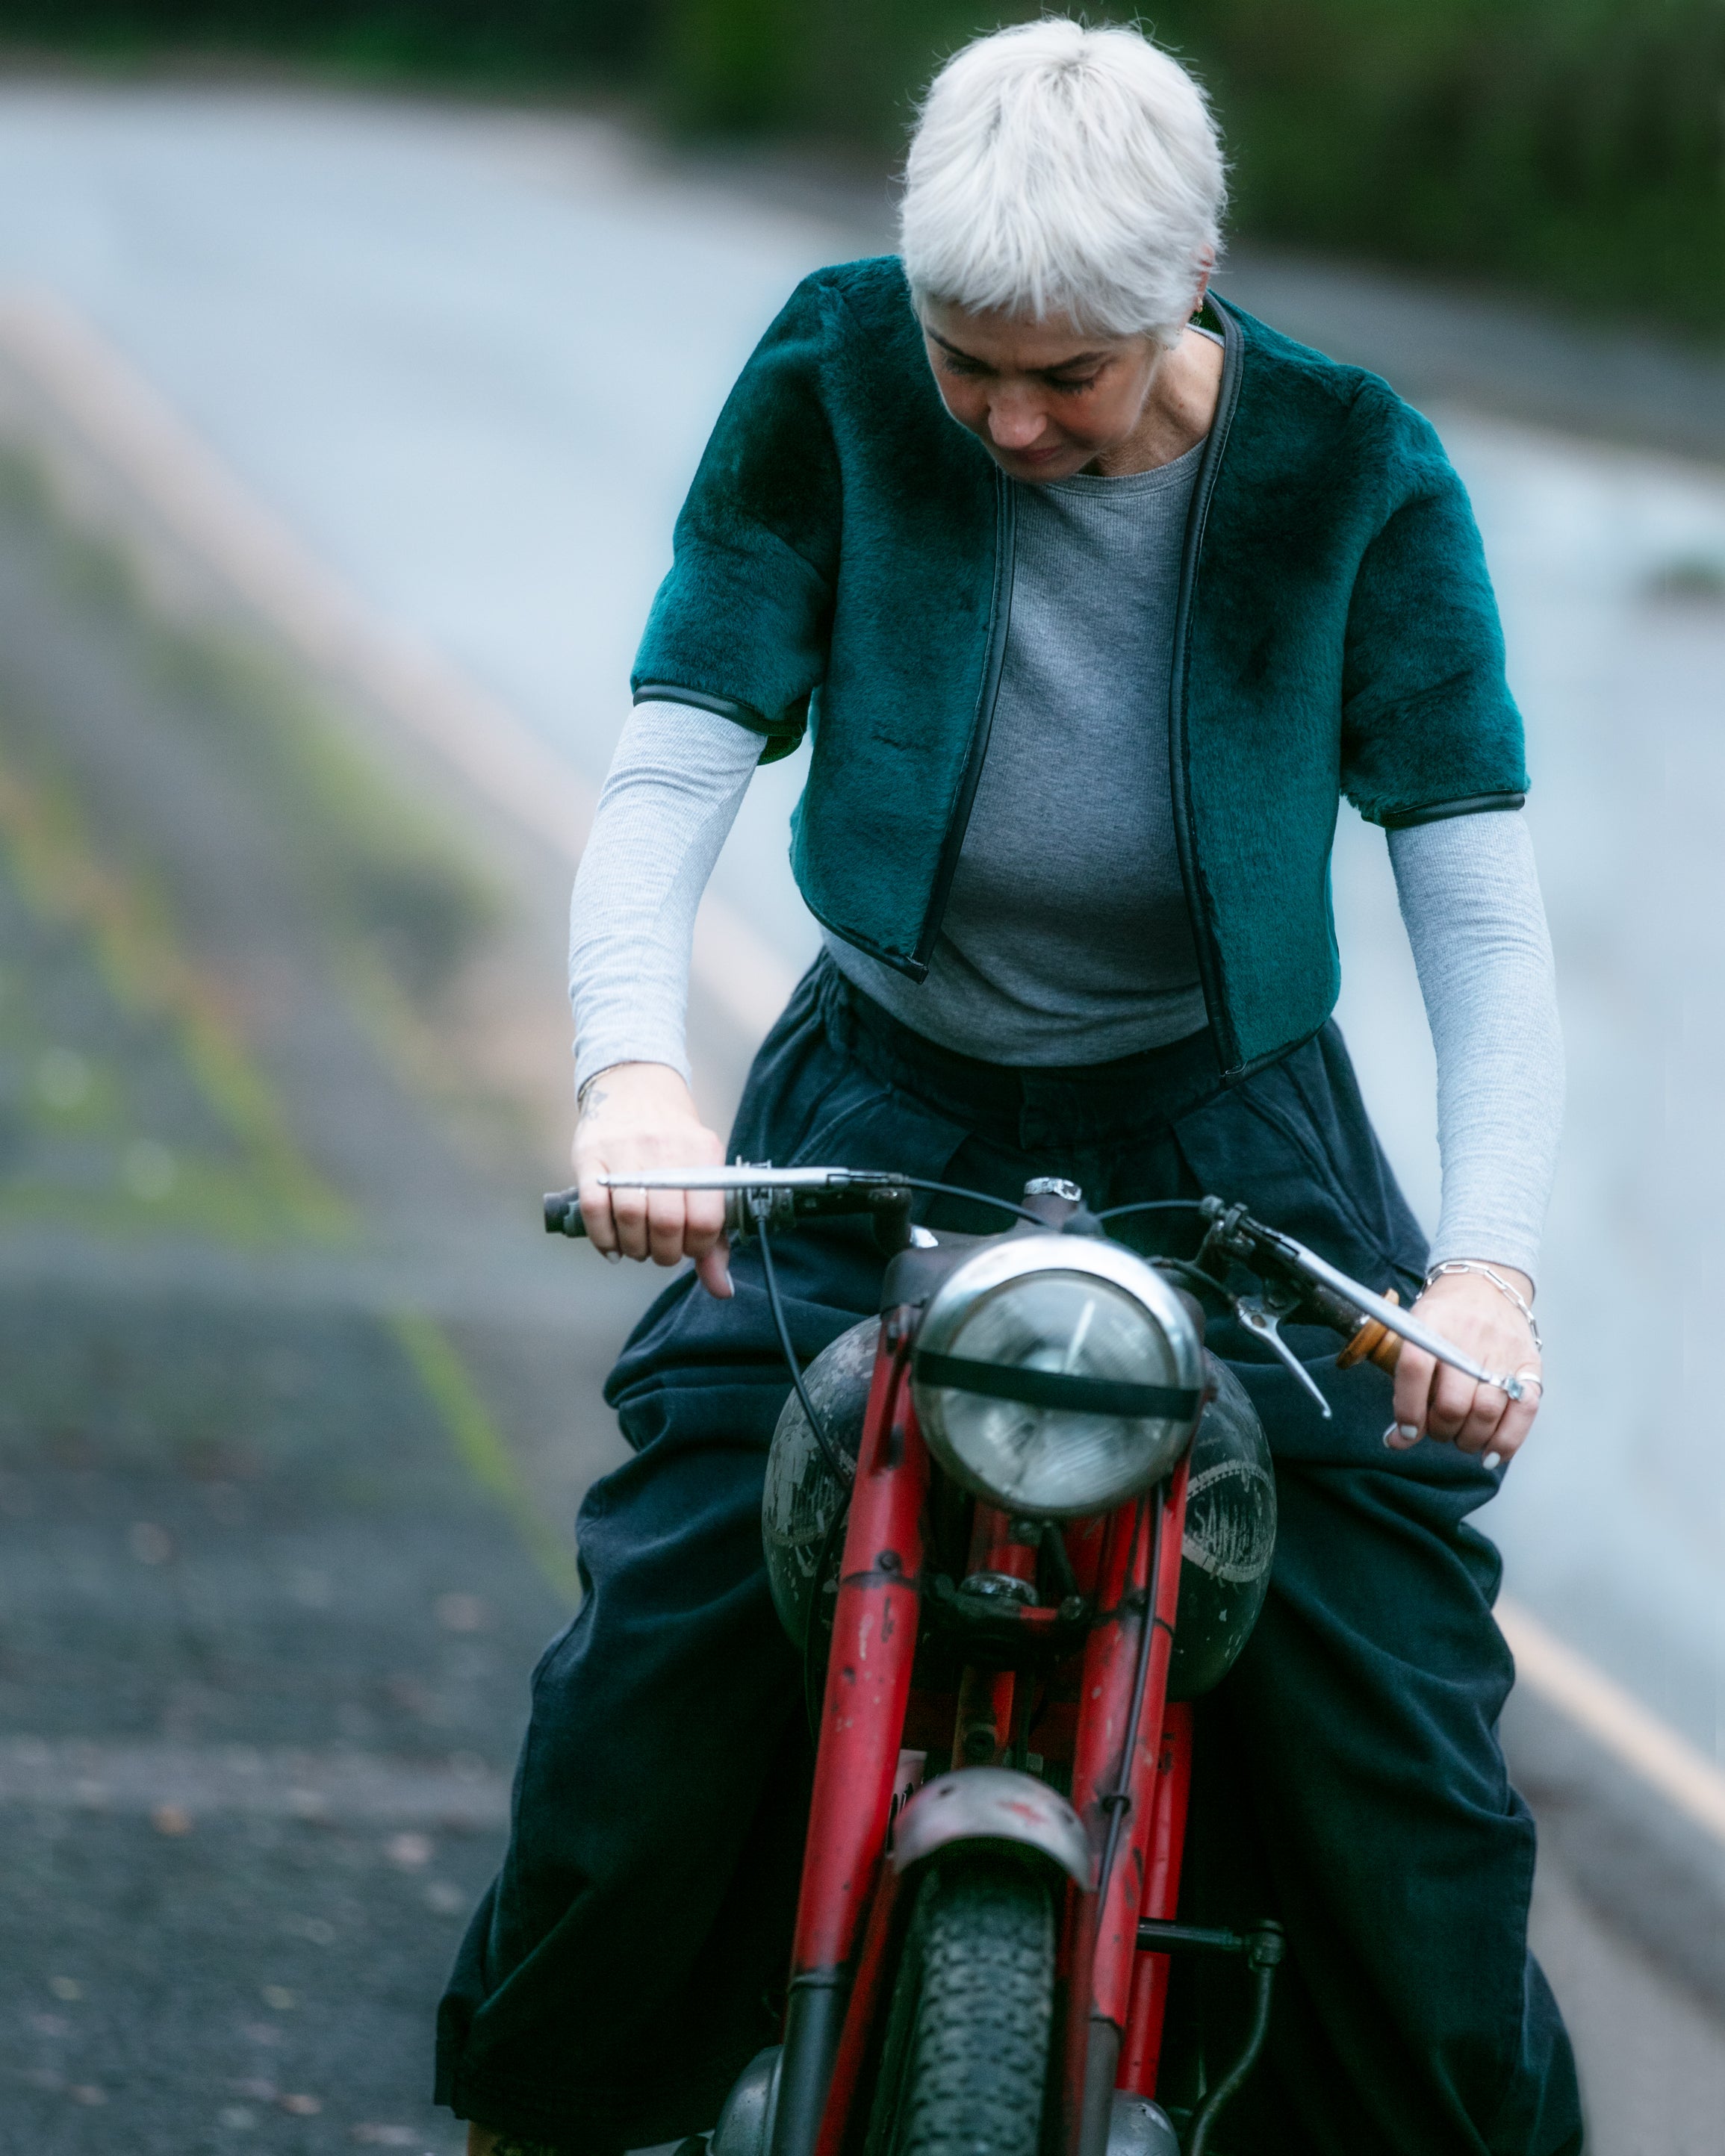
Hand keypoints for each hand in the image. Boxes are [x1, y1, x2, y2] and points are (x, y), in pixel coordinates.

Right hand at [571, 1062, 731, 1297]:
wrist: (635, 1087)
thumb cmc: (675, 1144)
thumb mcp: (703, 1174)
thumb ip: (714, 1235)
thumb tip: (723, 1290)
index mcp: (703, 1153)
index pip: (706, 1220)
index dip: (696, 1247)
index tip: (688, 1247)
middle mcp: (666, 1149)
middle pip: (667, 1223)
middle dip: (664, 1253)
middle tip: (660, 1252)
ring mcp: (625, 1151)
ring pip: (631, 1218)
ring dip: (634, 1248)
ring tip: (637, 1247)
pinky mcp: (590, 1155)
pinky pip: (595, 1208)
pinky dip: (603, 1238)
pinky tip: (612, 1244)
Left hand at [1386, 1265, 1541, 1467]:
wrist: (1485, 1283)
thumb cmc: (1442, 1318)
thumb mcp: (1414, 1333)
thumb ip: (1405, 1383)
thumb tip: (1397, 1440)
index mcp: (1431, 1322)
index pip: (1415, 1367)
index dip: (1407, 1408)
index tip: (1405, 1432)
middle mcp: (1469, 1336)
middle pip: (1454, 1401)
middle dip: (1440, 1430)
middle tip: (1436, 1431)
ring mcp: (1503, 1351)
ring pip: (1486, 1413)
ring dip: (1468, 1439)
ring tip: (1460, 1438)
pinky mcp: (1530, 1364)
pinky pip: (1524, 1410)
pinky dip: (1507, 1441)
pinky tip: (1491, 1454)